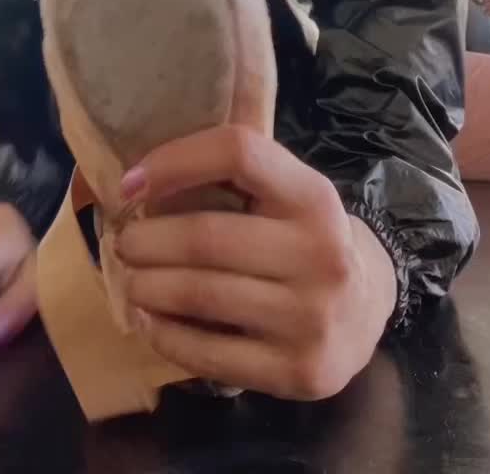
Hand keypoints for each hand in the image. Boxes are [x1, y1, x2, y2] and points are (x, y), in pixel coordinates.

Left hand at [114, 126, 397, 401]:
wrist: (366, 312)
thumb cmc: (304, 239)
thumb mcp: (288, 190)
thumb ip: (237, 157)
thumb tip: (173, 118)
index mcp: (314, 196)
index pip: (238, 152)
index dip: (175, 160)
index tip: (131, 183)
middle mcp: (320, 253)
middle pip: (205, 236)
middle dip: (146, 240)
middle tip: (124, 243)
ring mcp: (311, 317)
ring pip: (200, 295)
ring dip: (146, 286)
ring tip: (131, 280)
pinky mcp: (297, 371)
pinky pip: (208, 354)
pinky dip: (165, 335)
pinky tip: (149, 321)